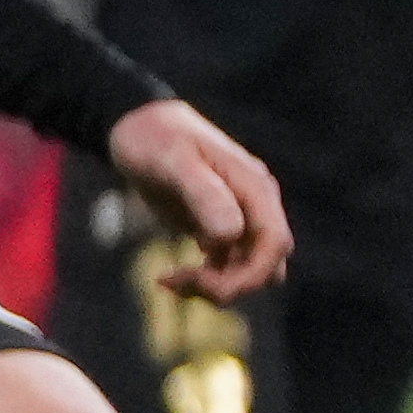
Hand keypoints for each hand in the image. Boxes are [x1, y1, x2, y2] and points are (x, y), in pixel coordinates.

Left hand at [110, 96, 291, 302]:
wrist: (137, 126)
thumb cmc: (155, 138)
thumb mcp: (174, 162)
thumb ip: (204, 195)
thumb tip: (231, 235)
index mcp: (254, 188)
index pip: (275, 243)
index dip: (251, 274)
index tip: (206, 284)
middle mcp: (254, 206)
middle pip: (266, 265)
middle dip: (229, 285)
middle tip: (176, 280)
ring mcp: (239, 219)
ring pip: (247, 271)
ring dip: (215, 286)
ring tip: (168, 279)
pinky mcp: (217, 230)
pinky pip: (225, 268)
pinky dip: (203, 279)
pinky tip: (167, 276)